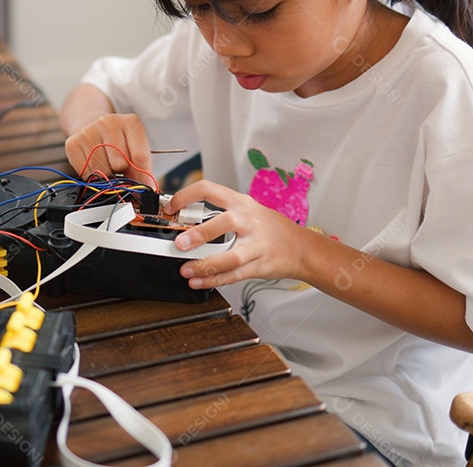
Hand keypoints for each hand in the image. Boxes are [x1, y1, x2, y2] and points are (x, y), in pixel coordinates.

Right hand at [64, 113, 153, 184]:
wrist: (93, 128)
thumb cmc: (119, 143)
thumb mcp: (134, 148)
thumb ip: (141, 168)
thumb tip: (147, 189)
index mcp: (130, 122)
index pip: (140, 156)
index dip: (141, 177)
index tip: (142, 189)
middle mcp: (108, 122)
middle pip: (120, 163)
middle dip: (121, 172)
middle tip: (118, 167)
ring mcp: (89, 131)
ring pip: (102, 170)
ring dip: (105, 174)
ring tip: (106, 164)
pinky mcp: (73, 142)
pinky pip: (85, 172)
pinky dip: (90, 175)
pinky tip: (93, 164)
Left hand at [165, 180, 307, 288]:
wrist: (302, 248)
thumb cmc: (270, 229)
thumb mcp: (247, 211)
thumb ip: (219, 215)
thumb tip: (184, 225)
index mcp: (241, 202)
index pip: (209, 190)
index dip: (185, 197)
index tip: (170, 208)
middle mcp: (249, 220)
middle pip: (224, 222)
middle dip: (199, 234)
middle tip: (179, 243)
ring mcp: (257, 244)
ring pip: (230, 256)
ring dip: (205, 265)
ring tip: (186, 270)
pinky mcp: (260, 265)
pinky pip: (235, 274)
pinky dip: (214, 280)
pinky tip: (199, 282)